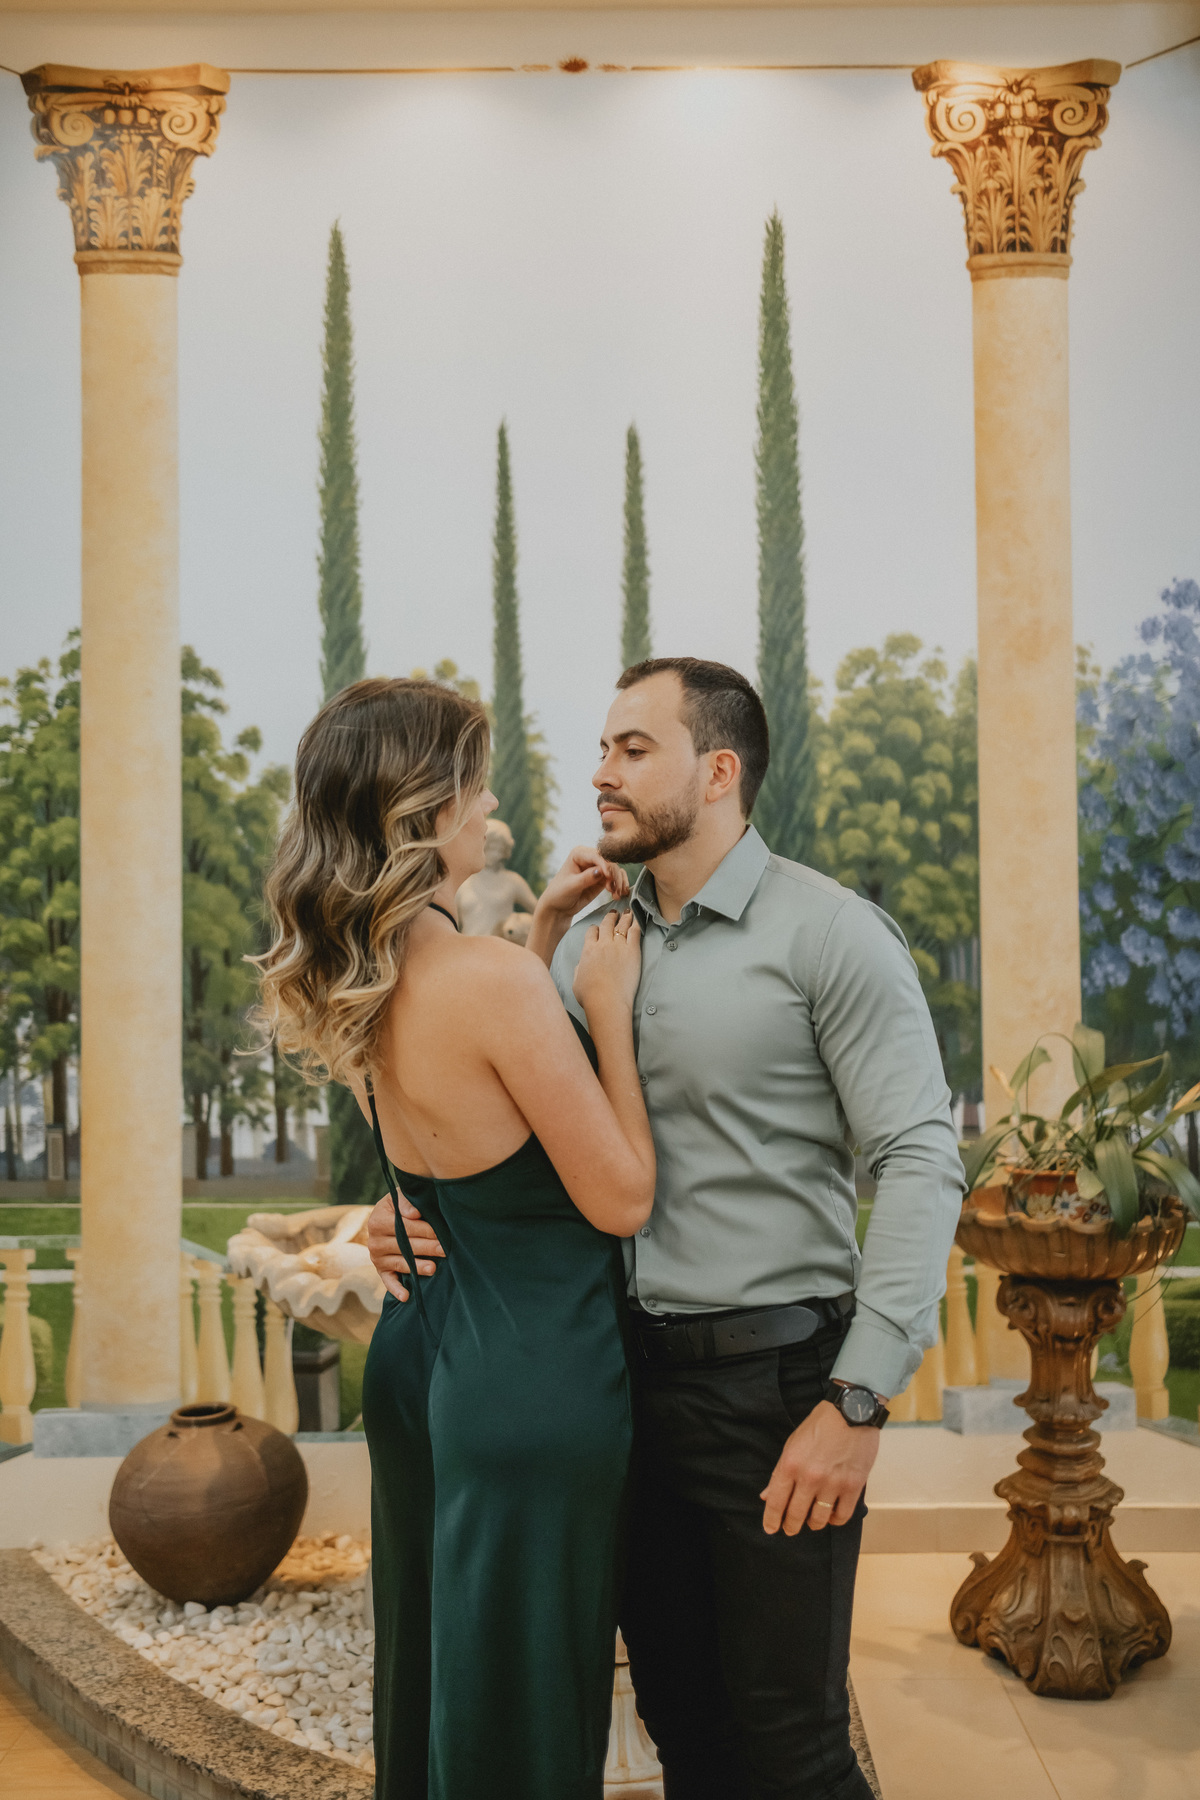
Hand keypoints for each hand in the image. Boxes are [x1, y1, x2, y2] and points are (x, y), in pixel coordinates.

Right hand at [366, 1194, 444, 1303]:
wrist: (385, 1217)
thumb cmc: (399, 1206)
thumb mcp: (398, 1198)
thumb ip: (405, 1202)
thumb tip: (414, 1213)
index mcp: (377, 1221)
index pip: (404, 1227)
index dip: (424, 1230)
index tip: (440, 1233)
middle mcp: (374, 1241)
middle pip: (404, 1246)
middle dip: (426, 1248)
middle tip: (445, 1250)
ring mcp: (376, 1258)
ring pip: (400, 1263)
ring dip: (417, 1267)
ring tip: (433, 1269)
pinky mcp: (380, 1270)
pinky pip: (388, 1281)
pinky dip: (396, 1289)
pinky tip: (406, 1297)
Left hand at [538, 847, 629, 921]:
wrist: (559, 907)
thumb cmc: (559, 894)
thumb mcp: (571, 886)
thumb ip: (586, 878)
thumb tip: (601, 871)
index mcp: (579, 853)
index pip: (597, 855)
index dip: (605, 865)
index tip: (609, 877)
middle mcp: (590, 858)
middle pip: (610, 862)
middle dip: (614, 876)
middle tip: (614, 890)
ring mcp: (598, 868)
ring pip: (616, 870)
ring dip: (619, 882)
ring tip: (617, 894)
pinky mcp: (603, 878)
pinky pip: (617, 878)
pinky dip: (620, 885)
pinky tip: (618, 895)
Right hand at [573, 908, 642, 1018]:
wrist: (606, 1001)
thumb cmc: (590, 996)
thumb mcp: (576, 980)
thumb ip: (579, 968)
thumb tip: (582, 964)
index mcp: (588, 949)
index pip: (591, 931)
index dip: (595, 928)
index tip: (598, 928)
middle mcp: (602, 944)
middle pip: (607, 924)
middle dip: (610, 916)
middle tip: (614, 913)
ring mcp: (618, 946)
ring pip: (621, 925)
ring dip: (624, 917)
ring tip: (627, 912)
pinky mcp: (632, 951)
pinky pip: (635, 932)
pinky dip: (636, 923)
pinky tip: (638, 919)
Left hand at [759, 1401, 880, 1535]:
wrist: (851, 1411)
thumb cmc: (820, 1426)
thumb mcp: (793, 1444)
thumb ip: (780, 1473)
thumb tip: (767, 1496)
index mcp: (790, 1464)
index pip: (776, 1502)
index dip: (771, 1520)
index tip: (770, 1529)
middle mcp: (809, 1477)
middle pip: (796, 1515)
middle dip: (790, 1526)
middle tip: (791, 1529)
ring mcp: (833, 1483)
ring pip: (819, 1519)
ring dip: (814, 1524)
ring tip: (813, 1521)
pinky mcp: (853, 1486)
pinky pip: (842, 1516)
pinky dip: (835, 1520)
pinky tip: (832, 1515)